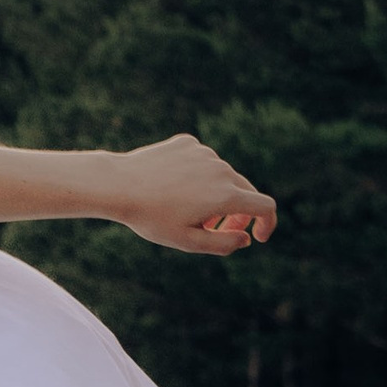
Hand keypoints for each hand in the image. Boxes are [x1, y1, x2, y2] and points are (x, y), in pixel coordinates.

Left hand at [107, 135, 276, 255]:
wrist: (118, 185)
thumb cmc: (151, 218)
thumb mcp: (187, 241)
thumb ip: (223, 243)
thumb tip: (245, 237)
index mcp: (226, 195)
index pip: (265, 206)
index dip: (268, 223)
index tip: (258, 235)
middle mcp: (221, 170)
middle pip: (244, 191)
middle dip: (238, 213)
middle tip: (217, 227)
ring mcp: (205, 153)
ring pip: (221, 176)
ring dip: (214, 193)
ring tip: (186, 208)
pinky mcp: (188, 143)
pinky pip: (201, 161)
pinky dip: (197, 175)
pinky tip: (172, 185)